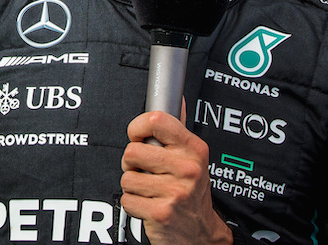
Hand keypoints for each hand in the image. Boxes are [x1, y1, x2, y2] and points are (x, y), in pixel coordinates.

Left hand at [120, 109, 233, 244]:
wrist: (201, 234)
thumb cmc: (191, 192)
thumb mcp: (193, 158)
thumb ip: (178, 129)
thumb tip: (175, 96)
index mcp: (194, 149)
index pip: (155, 120)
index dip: (137, 128)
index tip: (138, 137)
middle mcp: (187, 169)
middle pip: (132, 152)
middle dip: (132, 164)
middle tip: (147, 172)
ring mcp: (175, 191)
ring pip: (127, 177)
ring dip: (134, 186)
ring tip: (152, 191)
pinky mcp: (161, 212)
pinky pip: (127, 199)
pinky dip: (133, 205)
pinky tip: (150, 205)